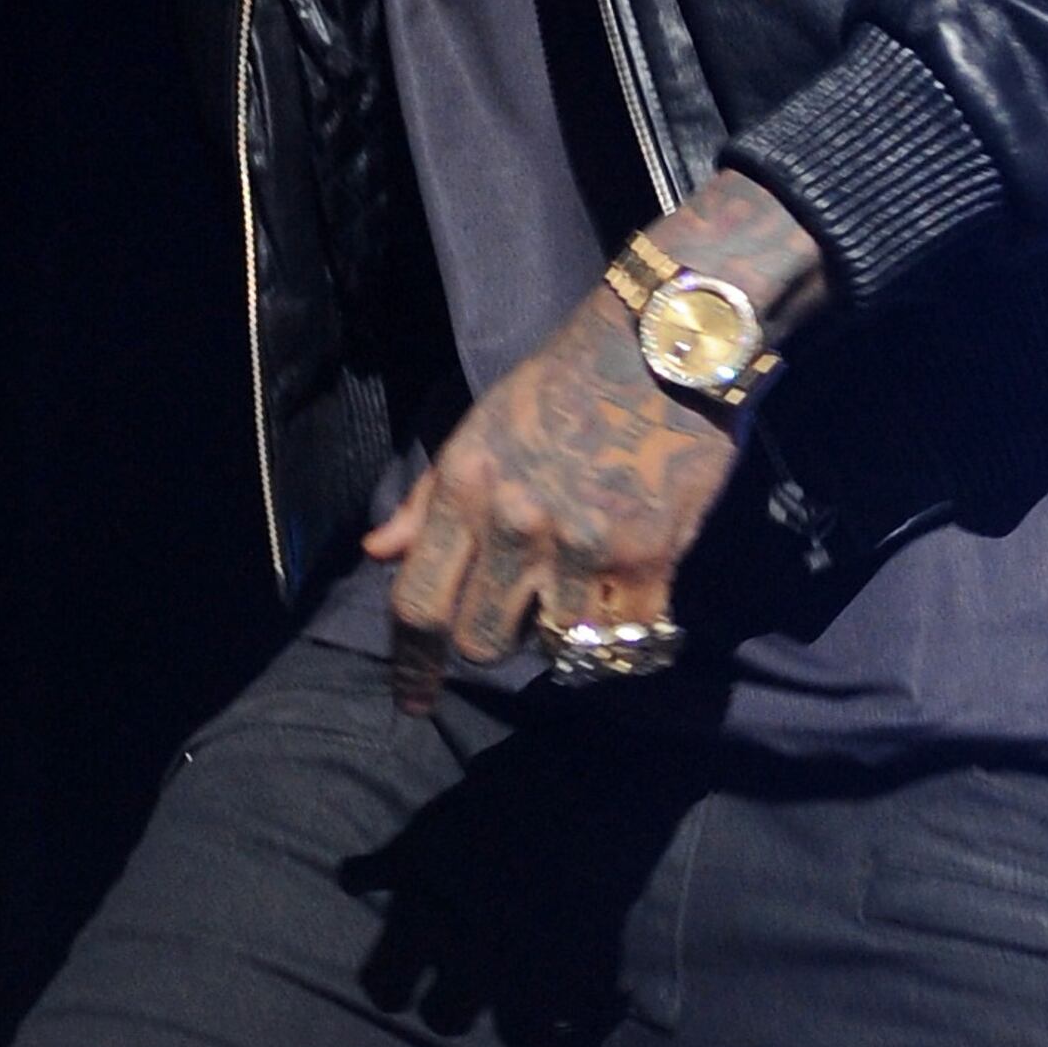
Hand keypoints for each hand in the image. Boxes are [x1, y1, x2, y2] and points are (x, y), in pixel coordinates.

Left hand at [366, 175, 830, 721]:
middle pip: (480, 640)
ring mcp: (583, 545)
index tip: (411, 703)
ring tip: (583, 597)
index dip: (411, 666)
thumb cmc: (568, 380)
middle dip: (495, 638)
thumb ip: (429, 499)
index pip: (417, 603)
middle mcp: (516, 523)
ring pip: (555, 646)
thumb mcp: (482, 427)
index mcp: (466, 487)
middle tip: (522, 612)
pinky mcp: (648, 556)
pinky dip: (627, 633)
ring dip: (565, 634)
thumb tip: (380, 554)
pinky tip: (633, 607)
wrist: (667, 343)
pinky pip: (627, 636)